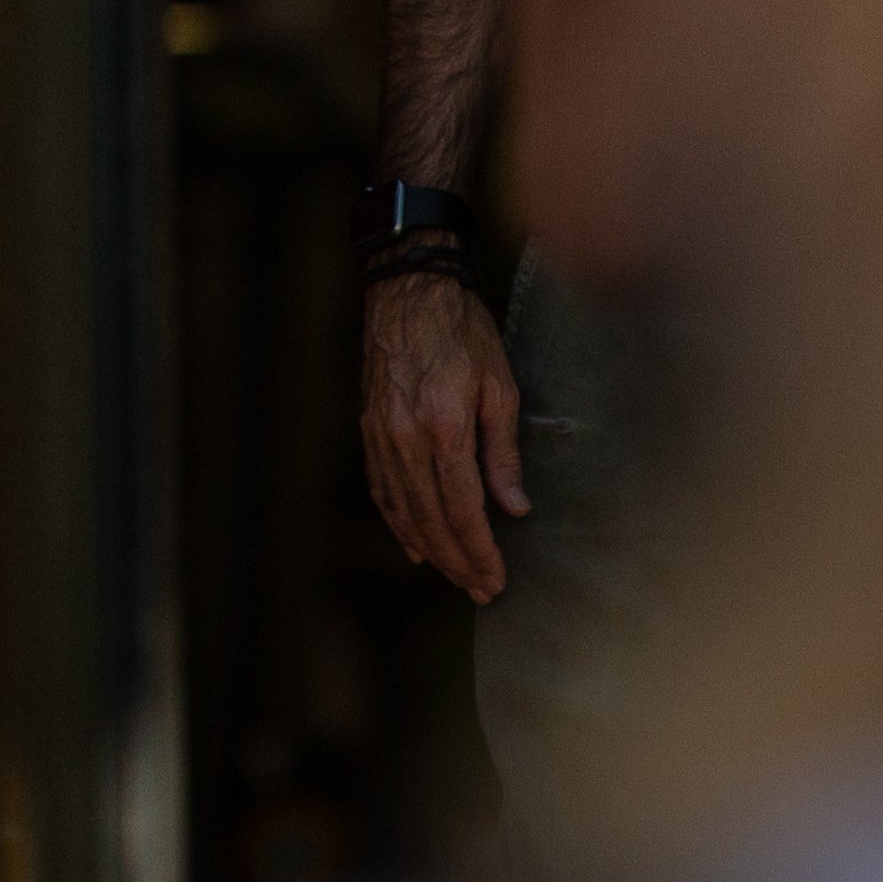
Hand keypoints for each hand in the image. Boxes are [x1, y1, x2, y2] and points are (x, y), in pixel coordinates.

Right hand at [360, 271, 528, 604]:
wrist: (408, 291)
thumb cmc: (462, 331)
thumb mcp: (500, 386)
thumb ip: (504, 452)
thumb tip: (514, 506)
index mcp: (444, 426)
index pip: (463, 509)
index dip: (480, 551)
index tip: (496, 579)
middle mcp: (406, 437)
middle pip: (431, 519)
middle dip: (458, 562)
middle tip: (481, 590)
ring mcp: (381, 435)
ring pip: (403, 511)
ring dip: (431, 550)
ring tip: (455, 575)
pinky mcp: (369, 429)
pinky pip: (382, 488)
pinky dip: (397, 522)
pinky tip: (414, 544)